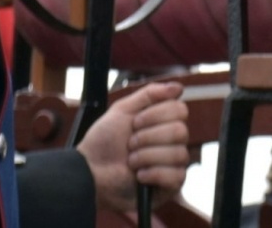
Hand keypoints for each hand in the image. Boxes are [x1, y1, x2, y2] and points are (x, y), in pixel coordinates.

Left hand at [76, 81, 189, 222]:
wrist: (90, 173)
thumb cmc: (103, 143)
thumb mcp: (122, 110)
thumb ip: (149, 94)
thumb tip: (178, 87)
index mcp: (163, 122)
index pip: (180, 110)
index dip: (156, 115)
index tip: (135, 123)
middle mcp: (172, 141)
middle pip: (181, 131)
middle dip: (148, 137)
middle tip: (130, 144)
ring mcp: (173, 164)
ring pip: (178, 153)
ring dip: (147, 156)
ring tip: (131, 162)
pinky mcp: (171, 186)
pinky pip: (177, 176)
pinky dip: (153, 174)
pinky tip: (139, 176)